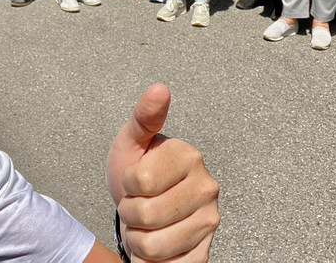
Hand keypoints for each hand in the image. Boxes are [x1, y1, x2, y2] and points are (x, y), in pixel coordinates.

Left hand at [106, 84, 218, 262]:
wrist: (143, 210)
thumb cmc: (136, 173)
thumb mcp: (131, 142)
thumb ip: (144, 116)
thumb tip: (159, 89)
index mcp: (189, 156)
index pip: (139, 180)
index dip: (126, 184)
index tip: (134, 180)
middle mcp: (207, 187)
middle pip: (146, 215)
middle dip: (130, 214)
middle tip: (138, 204)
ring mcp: (209, 221)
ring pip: (153, 245)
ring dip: (138, 239)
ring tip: (146, 223)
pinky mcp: (204, 252)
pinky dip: (150, 261)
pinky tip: (158, 242)